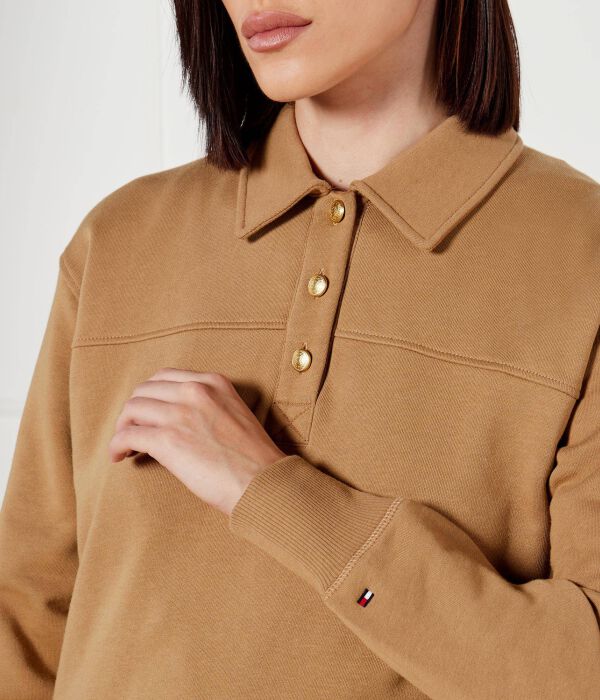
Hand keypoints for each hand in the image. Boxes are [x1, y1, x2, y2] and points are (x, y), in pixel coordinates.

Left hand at [107, 367, 286, 515]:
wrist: (263, 482)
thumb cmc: (252, 458)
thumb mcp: (234, 414)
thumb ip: (207, 407)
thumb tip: (175, 422)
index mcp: (213, 382)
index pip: (166, 377)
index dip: (151, 395)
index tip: (148, 412)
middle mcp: (195, 391)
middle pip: (144, 390)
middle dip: (134, 410)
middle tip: (132, 430)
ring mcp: (180, 413)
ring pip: (131, 409)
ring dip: (123, 427)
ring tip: (126, 445)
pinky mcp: (167, 440)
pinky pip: (127, 435)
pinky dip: (117, 445)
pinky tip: (119, 456)